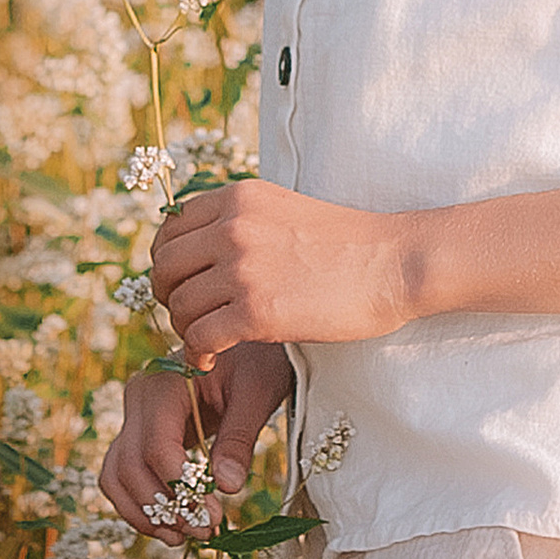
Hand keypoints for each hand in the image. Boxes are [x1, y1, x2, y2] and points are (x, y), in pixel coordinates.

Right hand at [97, 341, 293, 529]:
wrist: (245, 343)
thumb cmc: (256, 360)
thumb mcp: (258, 392)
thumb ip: (239, 438)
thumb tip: (226, 487)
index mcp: (164, 383)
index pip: (156, 447)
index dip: (181, 488)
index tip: (214, 516)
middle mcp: (138, 398)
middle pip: (130, 465)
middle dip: (164, 507)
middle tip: (204, 532)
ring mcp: (133, 416)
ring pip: (116, 475)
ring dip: (145, 513)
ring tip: (183, 537)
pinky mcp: (139, 434)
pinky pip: (122, 475)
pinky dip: (139, 505)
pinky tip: (170, 526)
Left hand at [150, 180, 410, 364]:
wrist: (395, 263)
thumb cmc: (348, 244)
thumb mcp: (283, 210)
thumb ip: (240, 221)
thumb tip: (197, 249)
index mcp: (237, 198)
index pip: (169, 228)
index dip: (168, 261)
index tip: (184, 282)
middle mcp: (232, 227)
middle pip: (164, 267)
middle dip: (170, 296)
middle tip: (191, 315)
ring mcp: (243, 269)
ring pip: (179, 305)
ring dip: (186, 329)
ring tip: (207, 341)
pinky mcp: (257, 312)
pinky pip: (199, 338)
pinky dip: (197, 355)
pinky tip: (211, 360)